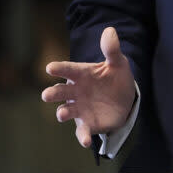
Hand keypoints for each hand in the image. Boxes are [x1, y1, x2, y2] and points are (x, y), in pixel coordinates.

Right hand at [41, 26, 135, 147]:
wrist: (125, 99)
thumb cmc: (115, 78)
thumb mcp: (118, 63)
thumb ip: (112, 49)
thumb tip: (110, 30)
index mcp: (81, 74)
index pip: (68, 70)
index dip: (59, 69)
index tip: (50, 67)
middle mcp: (75, 92)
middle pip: (59, 92)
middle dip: (52, 93)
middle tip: (47, 95)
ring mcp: (79, 108)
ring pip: (66, 111)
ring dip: (62, 113)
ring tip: (62, 114)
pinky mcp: (87, 123)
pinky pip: (81, 131)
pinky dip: (82, 137)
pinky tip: (86, 141)